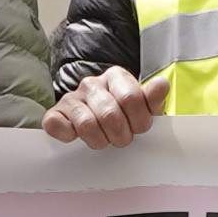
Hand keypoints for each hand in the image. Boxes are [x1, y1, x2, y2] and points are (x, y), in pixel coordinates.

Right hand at [42, 67, 163, 148]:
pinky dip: (68, 135)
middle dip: (121, 135)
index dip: (139, 121)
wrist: (94, 117)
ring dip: (99, 140)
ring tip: (104, 139)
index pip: (131, 99)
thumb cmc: (123, 114)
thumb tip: (161, 85)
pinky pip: (57, 125)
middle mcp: (92, 83)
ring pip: (87, 125)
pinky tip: (77, 136)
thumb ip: (153, 98)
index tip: (139, 128)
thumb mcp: (144, 106)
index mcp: (116, 76)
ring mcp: (71, 97)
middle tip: (122, 138)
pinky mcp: (55, 112)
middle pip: (110, 115)